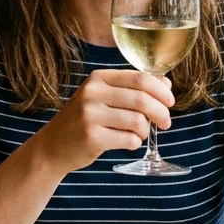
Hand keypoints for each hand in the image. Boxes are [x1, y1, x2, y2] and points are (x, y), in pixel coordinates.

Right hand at [33, 68, 173, 176]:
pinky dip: (135, 143)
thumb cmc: (84, 119)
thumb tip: (166, 84)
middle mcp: (93, 92)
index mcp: (99, 78)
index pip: (140, 78)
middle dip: (161, 112)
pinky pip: (129, 140)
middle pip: (142, 99)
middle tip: (166, 123)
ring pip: (138, 121)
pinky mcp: (91, 137)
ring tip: (139, 134)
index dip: (161, 90)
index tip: (170, 101)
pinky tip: (127, 142)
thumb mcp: (102, 97)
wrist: (53, 145)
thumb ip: (131, 89)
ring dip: (145, 130)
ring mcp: (90, 115)